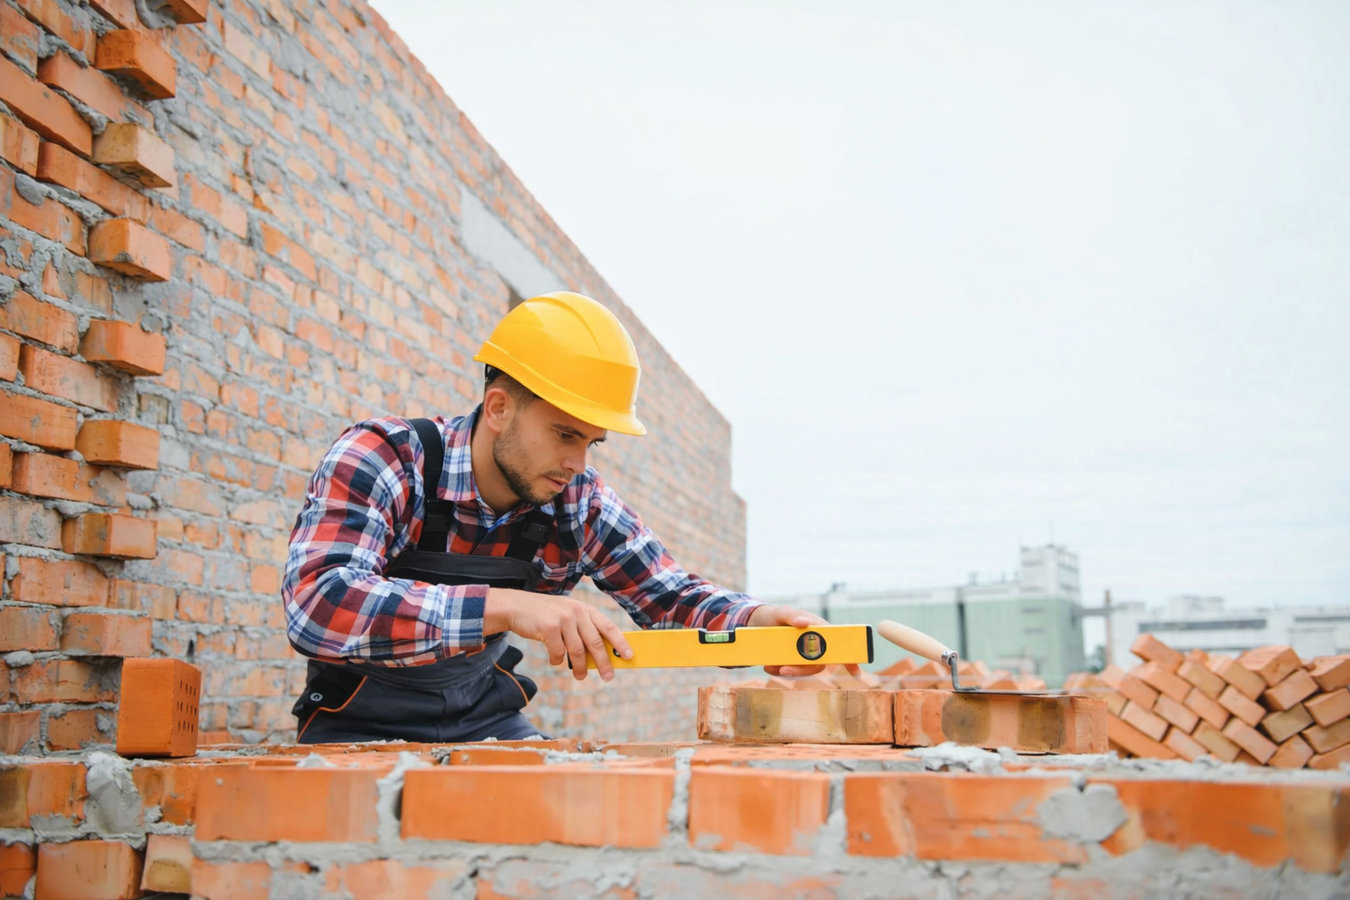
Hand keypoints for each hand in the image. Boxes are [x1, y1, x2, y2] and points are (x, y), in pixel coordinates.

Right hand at [485, 588, 632, 681]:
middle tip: (608, 676)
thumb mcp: (568, 615)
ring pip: (577, 651)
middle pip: (596, 642)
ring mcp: (563, 619)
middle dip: (603, 662)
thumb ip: (582, 630)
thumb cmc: (545, 615)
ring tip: (580, 676)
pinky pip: (559, 653)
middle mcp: (577, 612)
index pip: (608, 626)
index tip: (629, 655)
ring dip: (580, 667)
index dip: (620, 642)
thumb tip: (599, 656)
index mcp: (585, 609)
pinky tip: (554, 660)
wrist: (516, 607)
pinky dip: (558, 660)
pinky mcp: (549, 628)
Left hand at [747, 605, 861, 677]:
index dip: (849, 659)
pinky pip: (790, 671)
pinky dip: (778, 671)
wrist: (760, 623)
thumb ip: (792, 615)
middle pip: (818, 663)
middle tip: (784, 670)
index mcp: (820, 630)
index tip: (856, 672)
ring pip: (803, 670)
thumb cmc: (778, 616)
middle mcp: (815, 645)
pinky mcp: (792, 662)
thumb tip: (805, 622)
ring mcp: (803, 655)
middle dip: (802, 670)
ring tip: (770, 667)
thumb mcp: (782, 612)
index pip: (839, 645)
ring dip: (789, 672)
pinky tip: (768, 666)